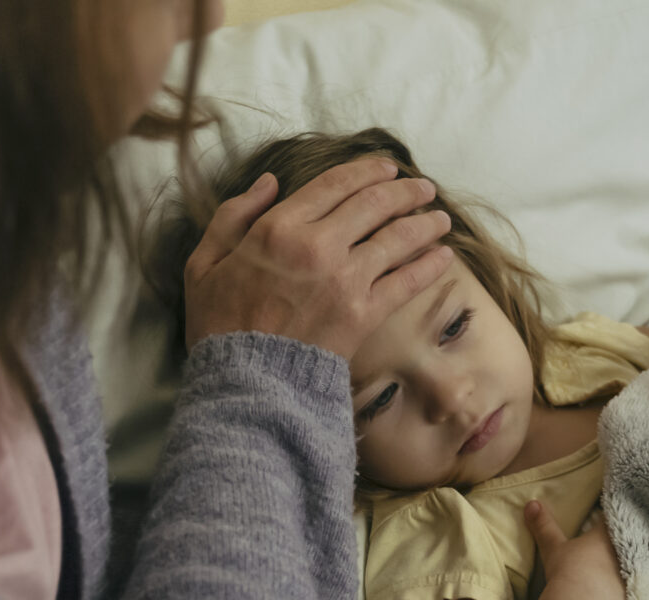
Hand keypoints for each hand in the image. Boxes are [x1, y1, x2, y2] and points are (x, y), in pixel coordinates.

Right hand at [183, 158, 453, 358]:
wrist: (245, 382)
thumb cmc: (219, 326)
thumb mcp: (205, 263)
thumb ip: (233, 215)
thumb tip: (270, 182)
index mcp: (278, 228)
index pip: (334, 184)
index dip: (366, 171)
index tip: (387, 168)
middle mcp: (317, 245)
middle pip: (374, 204)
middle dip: (405, 191)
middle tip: (424, 188)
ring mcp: (345, 279)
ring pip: (396, 237)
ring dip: (425, 223)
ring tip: (441, 218)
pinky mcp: (364, 313)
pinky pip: (405, 281)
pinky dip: (429, 265)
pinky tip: (444, 256)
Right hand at [524, 501, 623, 599]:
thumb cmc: (570, 571)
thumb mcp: (554, 548)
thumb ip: (544, 526)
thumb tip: (531, 503)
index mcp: (607, 536)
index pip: (614, 519)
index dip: (612, 515)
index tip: (612, 513)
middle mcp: (625, 552)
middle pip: (629, 540)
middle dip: (625, 540)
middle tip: (622, 540)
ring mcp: (632, 576)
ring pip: (634, 564)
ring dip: (629, 565)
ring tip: (622, 568)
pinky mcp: (633, 598)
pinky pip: (633, 589)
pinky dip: (628, 589)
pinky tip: (624, 594)